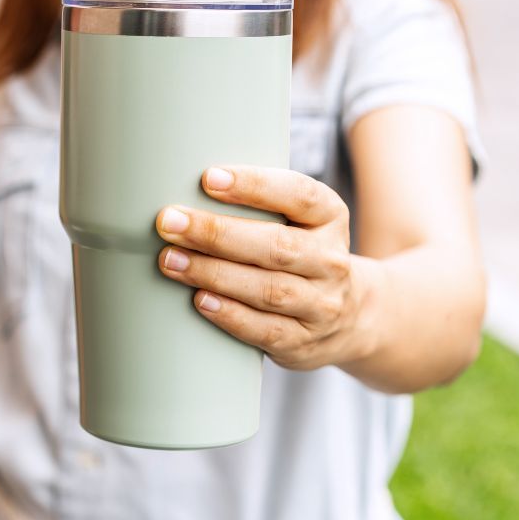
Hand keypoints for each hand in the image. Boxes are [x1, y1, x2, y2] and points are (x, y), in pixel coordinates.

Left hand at [155, 165, 375, 370]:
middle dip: (217, 233)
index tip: (208, 178)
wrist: (349, 317)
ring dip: (213, 273)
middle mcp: (330, 261)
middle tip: (170, 222)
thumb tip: (181, 184)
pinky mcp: (302, 342)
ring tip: (170, 260)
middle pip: (276, 246)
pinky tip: (199, 299)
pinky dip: (229, 314)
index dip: (254, 185)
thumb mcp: (297, 221)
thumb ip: (256, 205)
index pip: (299, 195)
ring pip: (268, 289)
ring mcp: (320, 305)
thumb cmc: (300, 255)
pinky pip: (265, 330)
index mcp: (330, 218)